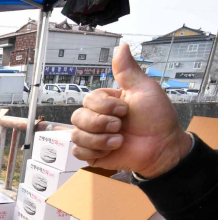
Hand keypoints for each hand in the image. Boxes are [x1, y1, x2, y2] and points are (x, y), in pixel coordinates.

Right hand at [70, 43, 191, 178]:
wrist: (162, 148)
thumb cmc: (157, 118)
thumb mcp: (144, 90)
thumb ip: (127, 70)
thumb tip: (121, 46)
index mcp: (106, 102)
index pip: (88, 99)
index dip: (104, 106)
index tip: (125, 110)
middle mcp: (97, 118)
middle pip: (77, 117)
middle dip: (99, 123)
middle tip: (120, 127)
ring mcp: (93, 137)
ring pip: (76, 135)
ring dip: (98, 140)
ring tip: (118, 141)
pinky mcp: (93, 154)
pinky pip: (78, 152)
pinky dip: (93, 152)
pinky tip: (109, 151)